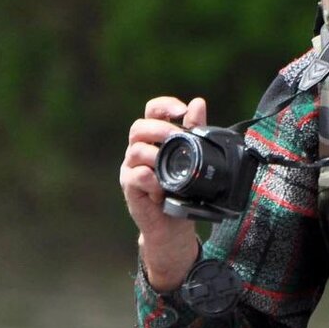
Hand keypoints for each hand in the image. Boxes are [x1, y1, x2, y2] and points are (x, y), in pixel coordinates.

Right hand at [121, 95, 206, 291]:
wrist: (174, 224)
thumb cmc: (182, 189)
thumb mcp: (192, 157)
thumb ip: (194, 130)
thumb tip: (197, 103)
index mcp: (154, 138)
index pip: (152, 111)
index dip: (164, 105)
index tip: (182, 110)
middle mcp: (139, 150)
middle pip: (139, 127)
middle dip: (160, 128)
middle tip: (176, 136)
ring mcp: (132, 168)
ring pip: (136, 150)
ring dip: (156, 153)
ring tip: (172, 162)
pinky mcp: (130, 188)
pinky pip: (135, 176)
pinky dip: (150, 178)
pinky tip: (161, 184)